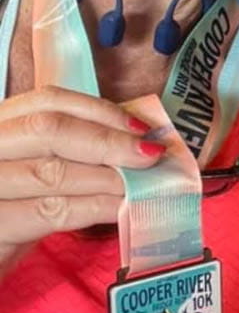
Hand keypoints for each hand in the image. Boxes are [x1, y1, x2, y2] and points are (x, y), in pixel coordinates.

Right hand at [0, 85, 165, 277]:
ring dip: (107, 177)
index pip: (48, 101)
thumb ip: (71, 149)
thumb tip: (131, 140)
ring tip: (142, 183)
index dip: (99, 110)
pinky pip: (51, 211)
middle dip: (109, 141)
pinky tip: (120, 208)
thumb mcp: (32, 168)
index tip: (139, 126)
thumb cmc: (10, 209)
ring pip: (53, 171)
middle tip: (150, 154)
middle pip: (50, 129)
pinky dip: (94, 207)